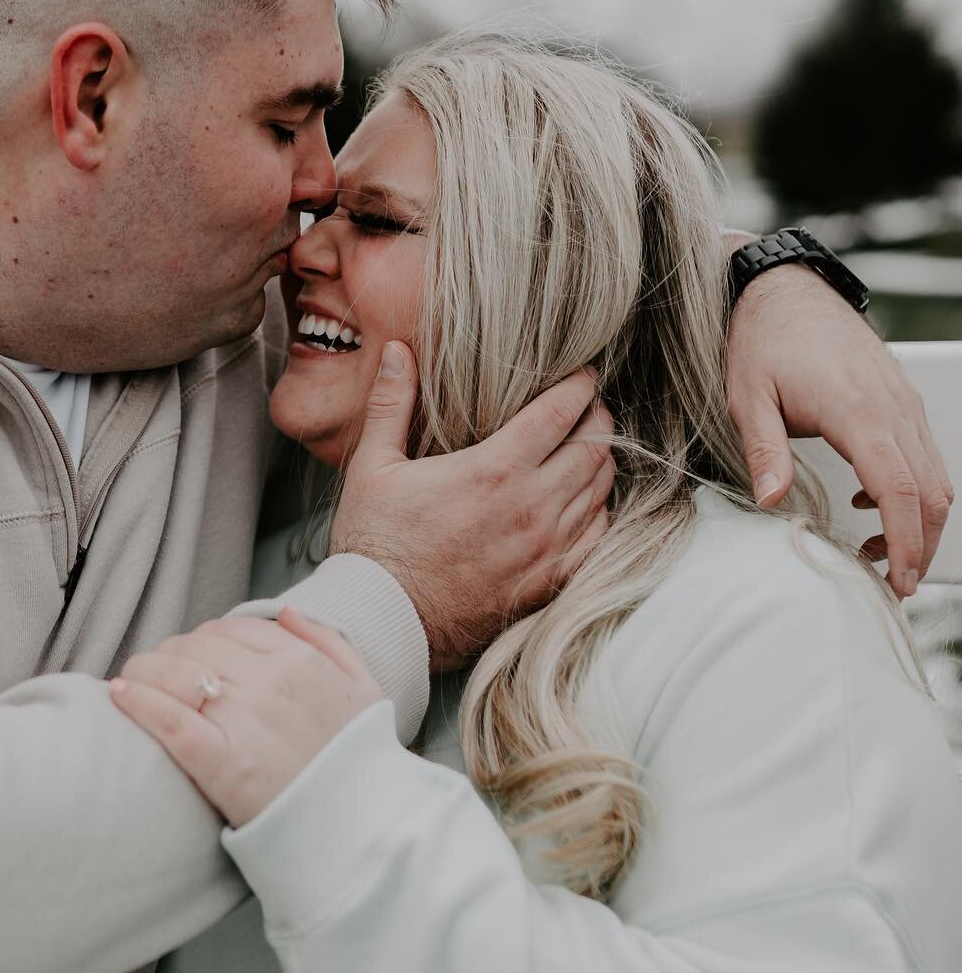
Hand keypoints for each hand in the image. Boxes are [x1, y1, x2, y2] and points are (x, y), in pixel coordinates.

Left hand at [109, 609, 382, 825]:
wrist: (362, 831)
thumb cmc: (361, 764)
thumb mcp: (365, 690)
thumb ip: (329, 643)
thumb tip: (286, 612)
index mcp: (300, 661)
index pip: (230, 630)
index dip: (201, 640)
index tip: (189, 656)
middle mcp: (269, 681)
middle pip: (196, 647)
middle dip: (169, 655)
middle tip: (153, 672)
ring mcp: (244, 719)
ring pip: (175, 673)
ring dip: (145, 672)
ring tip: (130, 681)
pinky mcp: (221, 761)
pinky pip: (168, 719)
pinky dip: (138, 702)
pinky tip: (119, 695)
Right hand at [327, 343, 614, 670]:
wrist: (384, 621)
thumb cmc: (374, 545)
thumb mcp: (372, 467)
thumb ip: (391, 404)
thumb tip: (398, 350)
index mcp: (493, 470)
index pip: (561, 413)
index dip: (579, 386)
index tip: (582, 373)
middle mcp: (531, 507)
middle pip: (593, 447)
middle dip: (597, 418)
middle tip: (589, 406)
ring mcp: (545, 548)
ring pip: (601, 490)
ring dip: (600, 462)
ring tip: (588, 447)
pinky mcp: (547, 582)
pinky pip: (597, 538)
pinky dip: (598, 512)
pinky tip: (584, 503)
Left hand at [726, 265, 953, 595]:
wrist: (782, 288)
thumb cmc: (760, 340)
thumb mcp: (747, 397)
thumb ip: (765, 451)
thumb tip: (772, 501)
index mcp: (858, 409)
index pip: (900, 489)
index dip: (907, 540)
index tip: (900, 579)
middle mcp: (893, 406)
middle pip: (932, 490)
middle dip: (922, 544)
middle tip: (895, 585)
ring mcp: (902, 401)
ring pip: (936, 474)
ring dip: (920, 520)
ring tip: (882, 555)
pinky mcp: (899, 398)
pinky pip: (923, 453)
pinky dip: (913, 490)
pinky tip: (872, 506)